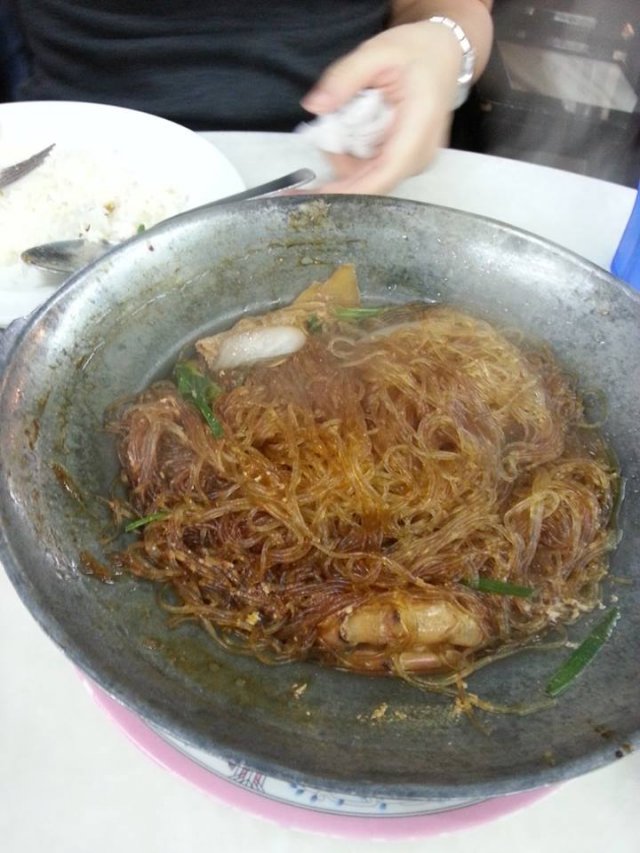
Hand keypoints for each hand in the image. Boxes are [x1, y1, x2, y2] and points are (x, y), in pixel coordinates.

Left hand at [301, 22, 462, 194]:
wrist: (443, 54)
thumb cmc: (416, 51)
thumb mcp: (377, 52)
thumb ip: (344, 77)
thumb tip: (314, 106)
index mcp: (419, 126)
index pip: (386, 173)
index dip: (351, 190)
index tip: (319, 194)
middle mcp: (421, 153)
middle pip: (375, 181)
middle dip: (339, 177)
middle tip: (313, 153)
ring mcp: (415, 160)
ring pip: (373, 178)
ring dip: (344, 165)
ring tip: (329, 134)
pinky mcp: (407, 161)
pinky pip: (376, 170)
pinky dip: (354, 161)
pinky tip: (342, 140)